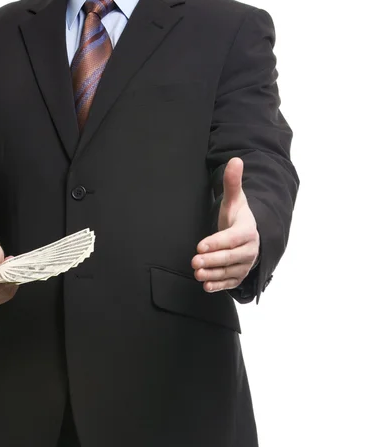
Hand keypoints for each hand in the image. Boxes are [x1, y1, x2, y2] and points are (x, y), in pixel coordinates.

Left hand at [192, 157, 259, 291]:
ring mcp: (244, 265)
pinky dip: (218, 285)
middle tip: (194, 262)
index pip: (231, 238)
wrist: (251, 237)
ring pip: (228, 271)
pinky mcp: (239, 276)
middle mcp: (248, 250)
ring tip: (197, 274)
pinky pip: (229, 282)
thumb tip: (235, 160)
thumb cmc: (238, 217)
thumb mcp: (235, 200)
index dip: (216, 243)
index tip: (200, 246)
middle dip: (212, 260)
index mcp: (247, 231)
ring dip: (212, 274)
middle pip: (229, 257)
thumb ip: (232, 183)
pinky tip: (206, 286)